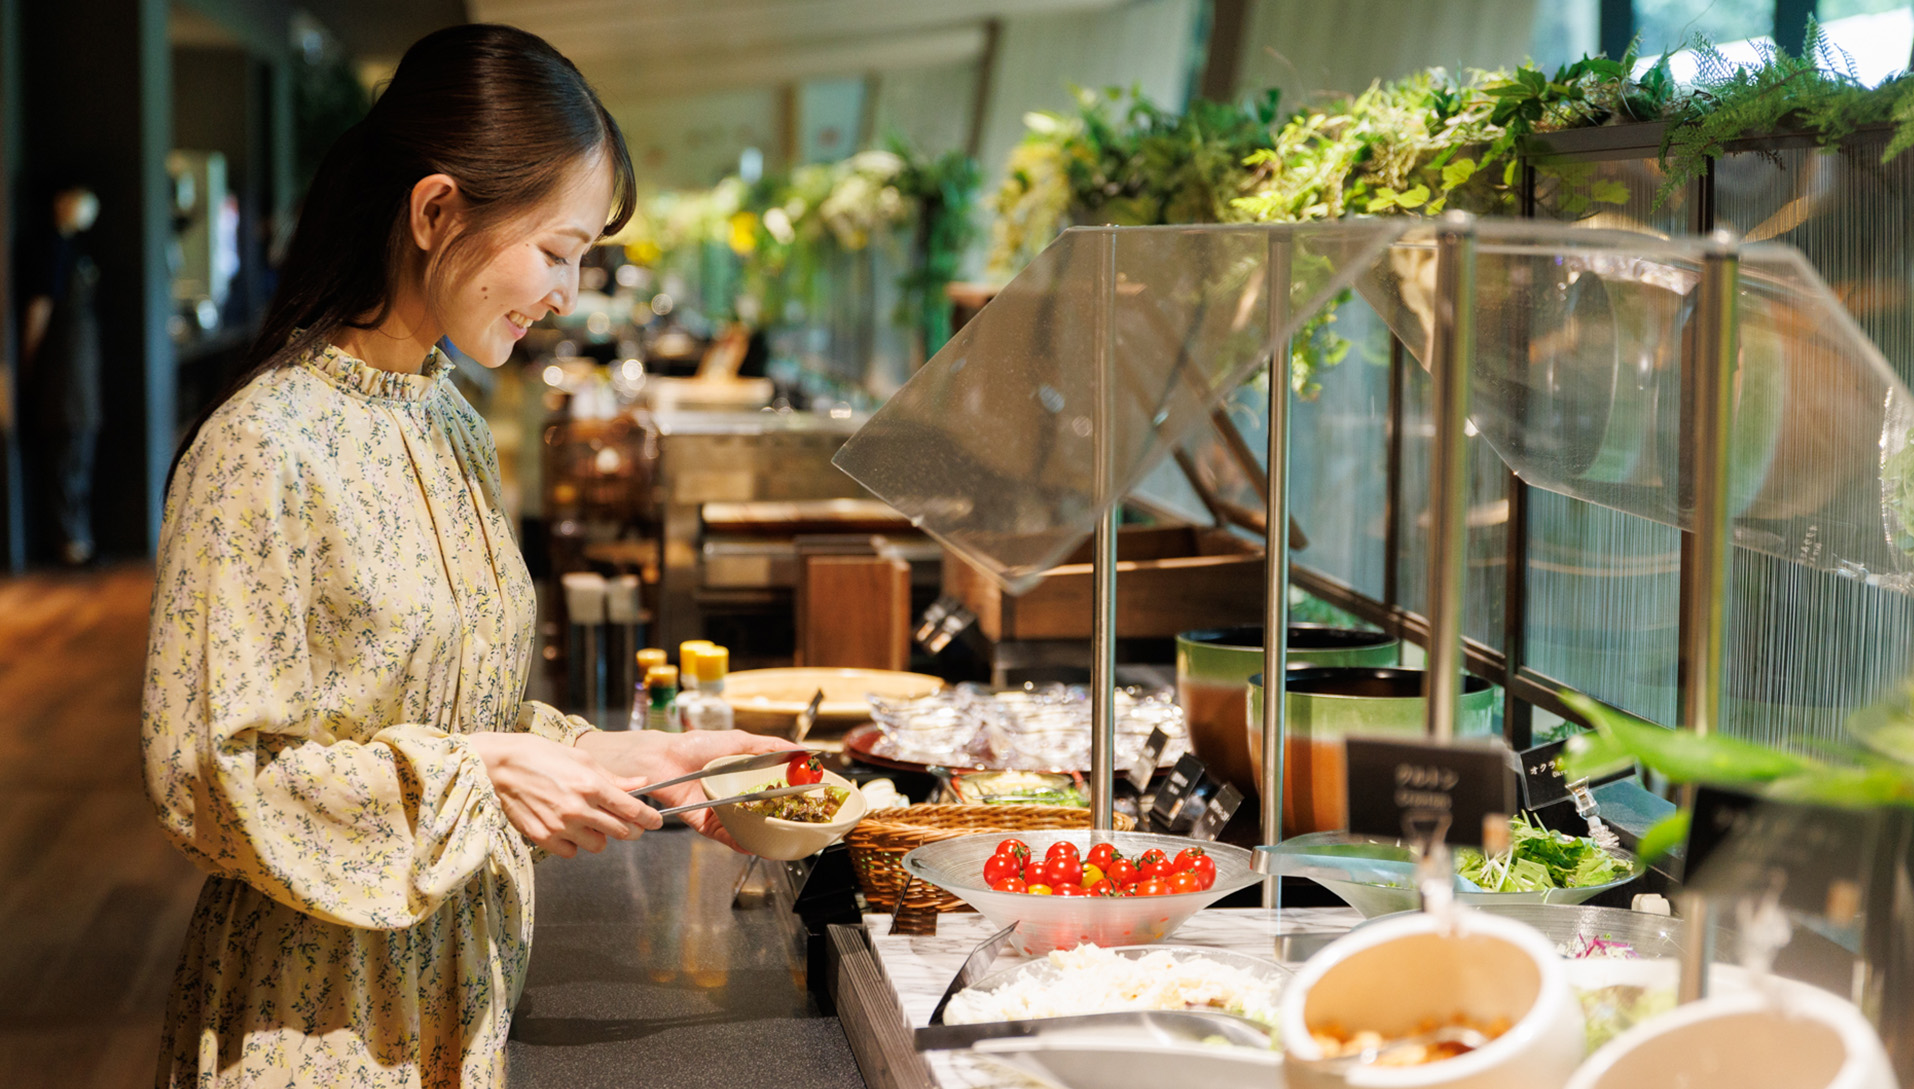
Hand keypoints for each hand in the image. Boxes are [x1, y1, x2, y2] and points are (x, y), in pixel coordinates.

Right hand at [467, 731, 661, 857]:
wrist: (500, 766)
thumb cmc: (541, 755)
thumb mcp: (582, 759)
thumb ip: (613, 778)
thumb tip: (640, 784)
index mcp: (590, 785)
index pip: (631, 810)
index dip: (648, 818)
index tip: (656, 822)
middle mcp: (578, 808)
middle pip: (620, 832)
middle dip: (630, 829)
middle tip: (628, 824)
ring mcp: (559, 825)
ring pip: (598, 846)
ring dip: (600, 836)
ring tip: (590, 821)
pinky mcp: (543, 837)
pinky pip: (571, 852)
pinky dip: (574, 843)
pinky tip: (568, 827)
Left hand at [574, 730, 799, 851]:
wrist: (661, 758)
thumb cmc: (694, 745)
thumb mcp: (738, 740)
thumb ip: (769, 746)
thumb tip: (800, 749)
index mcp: (743, 775)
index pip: (772, 789)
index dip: (789, 797)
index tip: (808, 801)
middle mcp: (733, 795)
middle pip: (761, 811)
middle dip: (778, 821)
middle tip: (797, 825)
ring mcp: (719, 809)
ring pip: (745, 826)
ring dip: (761, 835)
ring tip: (779, 841)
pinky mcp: (704, 821)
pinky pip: (723, 834)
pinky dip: (738, 841)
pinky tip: (752, 844)